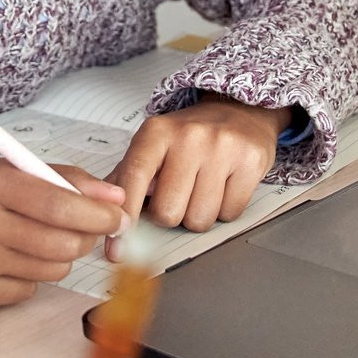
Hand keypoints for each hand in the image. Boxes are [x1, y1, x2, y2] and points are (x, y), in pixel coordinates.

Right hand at [0, 159, 127, 305]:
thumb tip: (112, 196)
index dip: (99, 213)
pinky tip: (10, 259)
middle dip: (84, 237)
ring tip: (38, 239)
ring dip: (58, 256)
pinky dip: (29, 277)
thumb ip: (56, 177)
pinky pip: (25, 291)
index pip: (60, 202)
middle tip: (85, 228)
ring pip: (50, 269)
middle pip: (61, 242)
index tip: (117, 215)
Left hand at [104, 97, 292, 258]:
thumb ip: (126, 177)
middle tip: (177, 195)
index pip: (133, 178)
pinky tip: (223, 186)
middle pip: (168, 212)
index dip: (125, 215)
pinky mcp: (251, 161)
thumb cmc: (189, 136)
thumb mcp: (152, 145)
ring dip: (198, 215)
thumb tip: (106, 214)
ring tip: (201, 188)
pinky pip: (230, 214)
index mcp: (156, 132)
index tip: (117, 247)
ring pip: (200, 219)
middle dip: (170, 215)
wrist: (238, 110)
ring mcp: (223, 148)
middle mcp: (189, 136)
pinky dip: (224, 210)